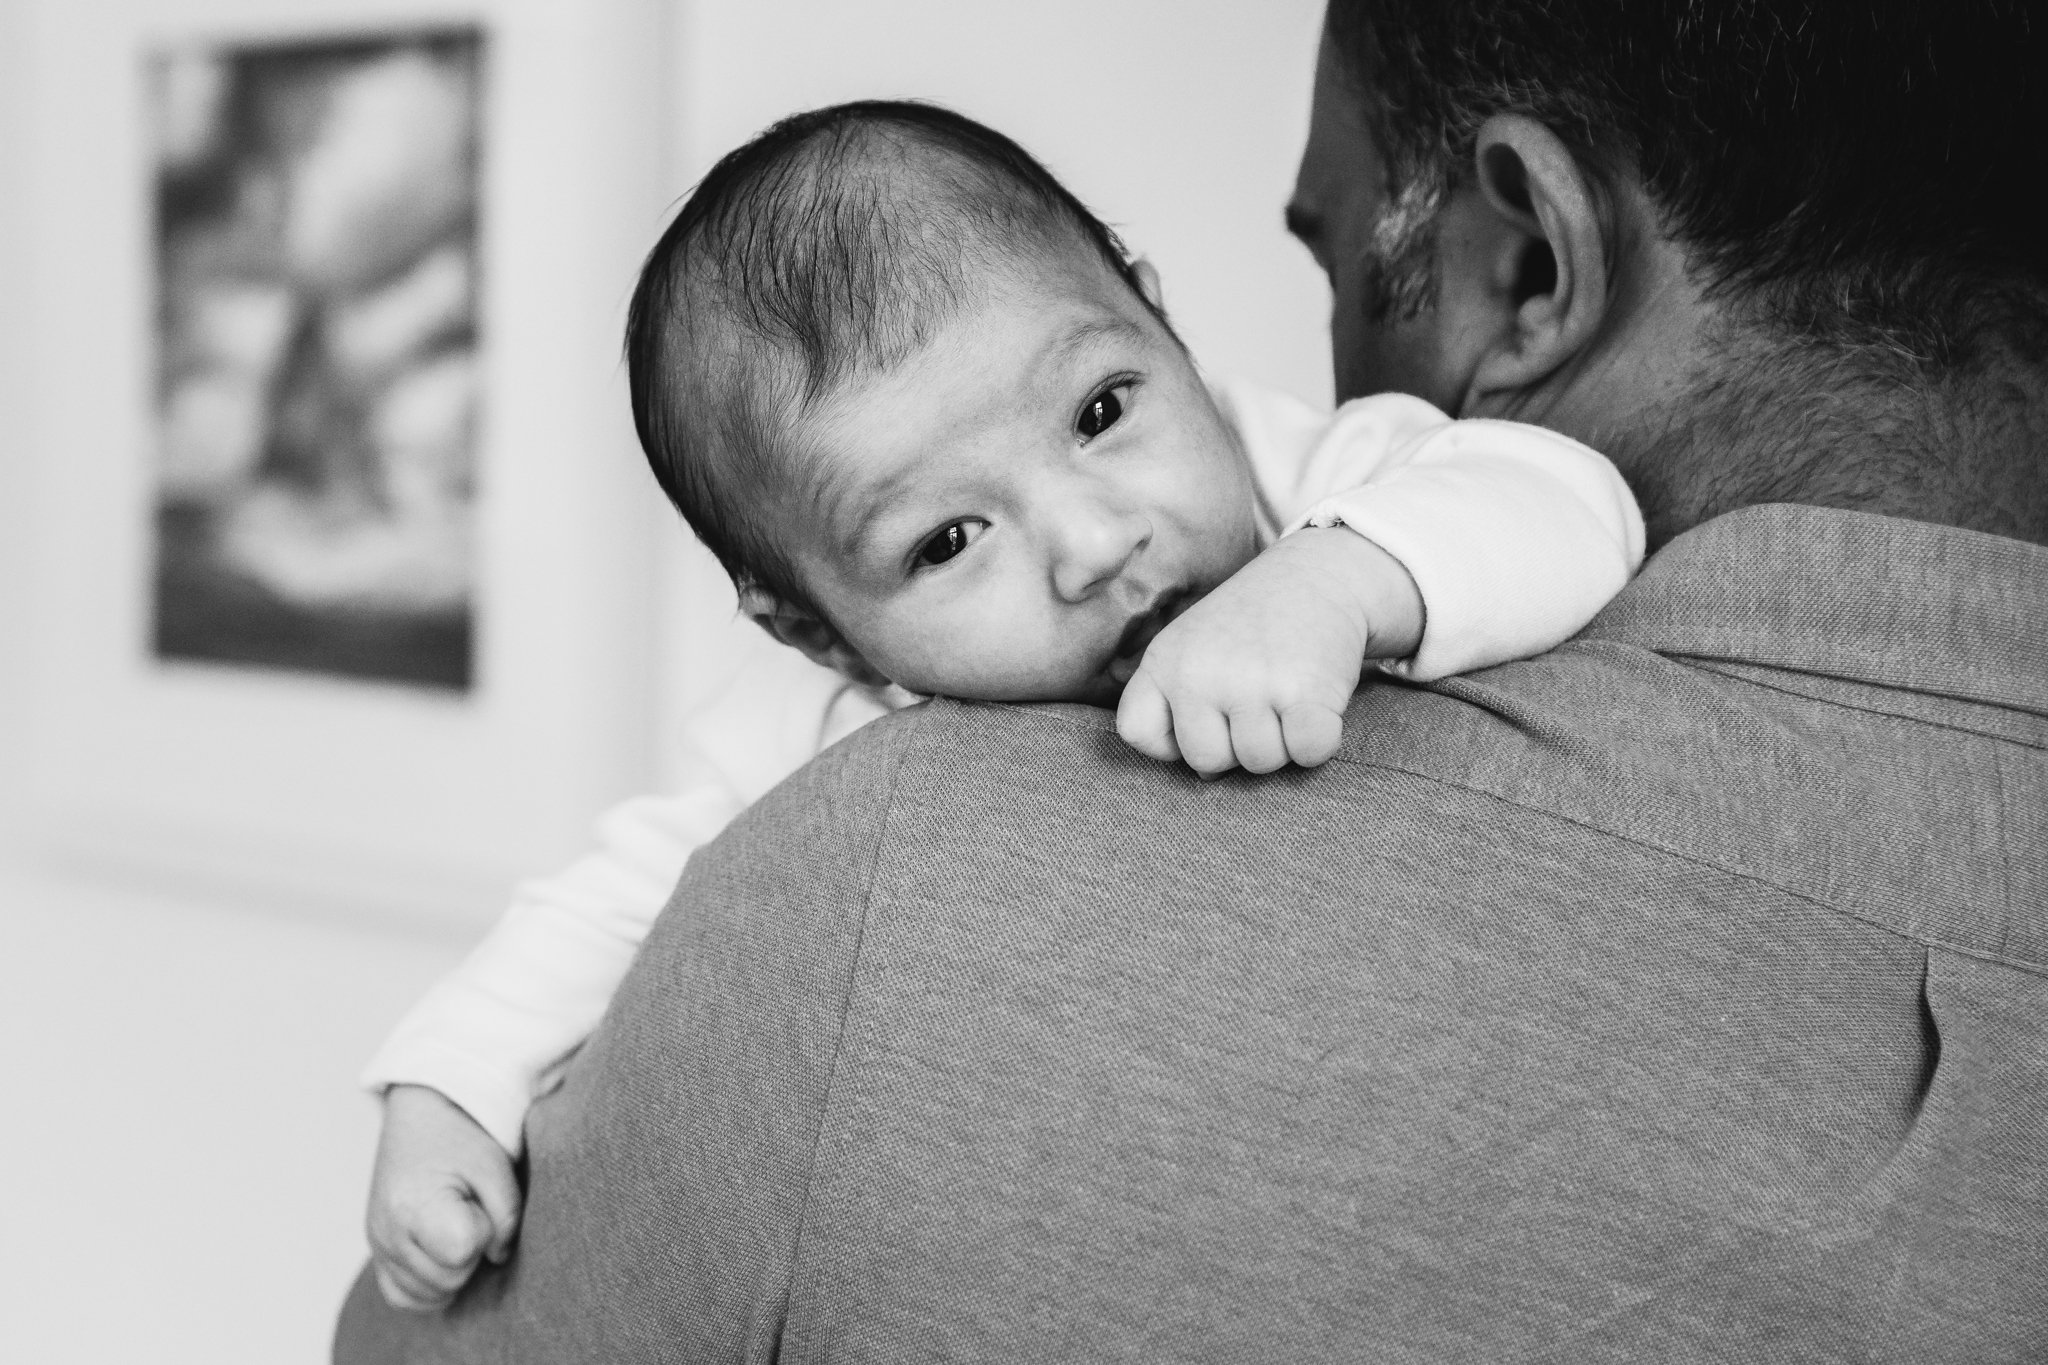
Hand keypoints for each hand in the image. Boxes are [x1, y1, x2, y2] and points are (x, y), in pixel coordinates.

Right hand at [366, 1084, 522, 1311]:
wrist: (423, 1113)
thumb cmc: (463, 1138)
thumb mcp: (497, 1168)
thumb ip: (507, 1219)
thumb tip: (497, 1258)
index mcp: (415, 1205)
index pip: (461, 1253)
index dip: (483, 1231)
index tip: (478, 1202)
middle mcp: (387, 1232)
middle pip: (448, 1280)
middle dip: (470, 1251)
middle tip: (469, 1210)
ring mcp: (378, 1245)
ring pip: (429, 1295)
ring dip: (453, 1269)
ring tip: (454, 1225)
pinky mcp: (378, 1251)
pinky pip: (404, 1298)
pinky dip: (429, 1286)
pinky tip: (443, 1255)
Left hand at [1116, 528, 1422, 775]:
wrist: (1319, 574)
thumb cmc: (1251, 625)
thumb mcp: (1196, 649)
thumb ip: (1184, 709)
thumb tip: (1206, 777)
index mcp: (1164, 661)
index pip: (1137, 732)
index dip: (1171, 739)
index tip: (1203, 714)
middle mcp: (1199, 673)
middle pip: (1206, 761)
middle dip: (1236, 745)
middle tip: (1257, 700)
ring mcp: (1250, 683)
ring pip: (1260, 762)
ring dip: (1281, 741)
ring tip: (1286, 694)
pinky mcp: (1304, 693)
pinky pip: (1307, 753)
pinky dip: (1319, 740)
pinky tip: (1316, 703)